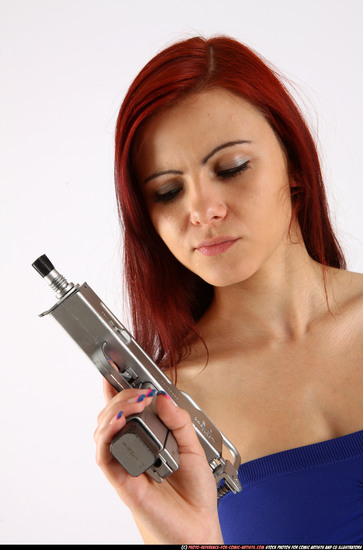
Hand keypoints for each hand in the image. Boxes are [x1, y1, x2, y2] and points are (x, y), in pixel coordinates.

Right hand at [94, 381, 222, 543]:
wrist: (197, 527)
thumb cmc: (194, 494)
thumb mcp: (193, 448)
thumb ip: (180, 422)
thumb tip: (163, 399)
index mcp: (148, 440)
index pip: (127, 411)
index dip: (117, 390)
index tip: (116, 371)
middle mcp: (133, 450)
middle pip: (111, 415)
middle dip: (120, 396)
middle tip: (137, 392)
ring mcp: (125, 463)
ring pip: (103, 431)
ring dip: (113, 410)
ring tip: (133, 402)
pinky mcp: (121, 479)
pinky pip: (104, 455)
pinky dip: (106, 435)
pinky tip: (119, 421)